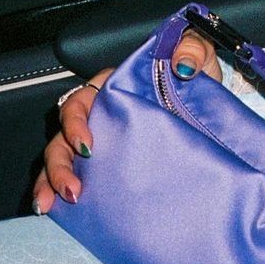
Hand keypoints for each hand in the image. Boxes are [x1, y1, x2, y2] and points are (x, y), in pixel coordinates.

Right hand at [31, 32, 222, 212]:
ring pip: (63, 158)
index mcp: (113, 86)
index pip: (82, 101)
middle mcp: (101, 113)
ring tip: (50, 206)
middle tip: (71, 189)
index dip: (76, 123)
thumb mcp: (197, 53)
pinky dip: (62, 194)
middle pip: (63, 135)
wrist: (214, 107)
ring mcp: (105, 141)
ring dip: (52, 181)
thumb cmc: (196, 74)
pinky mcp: (112, 164)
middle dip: (59, 163)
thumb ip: (190, 50)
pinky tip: (59, 214)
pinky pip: (80, 178)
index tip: (86, 147)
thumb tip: (182, 65)